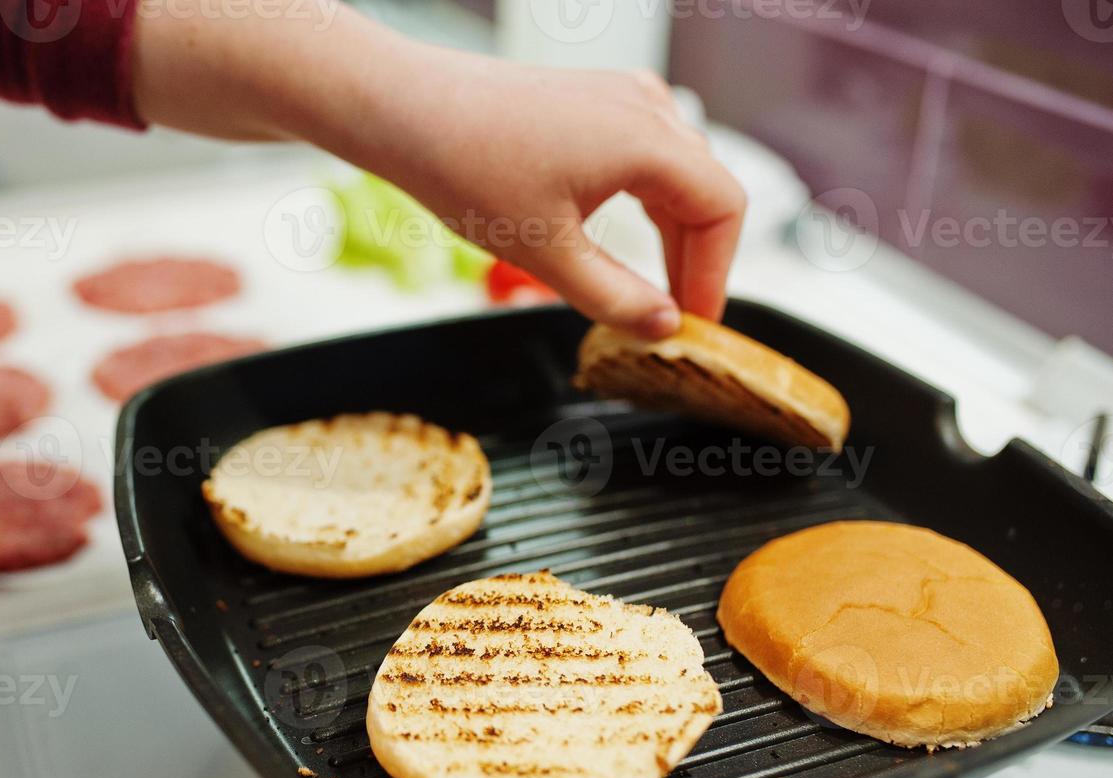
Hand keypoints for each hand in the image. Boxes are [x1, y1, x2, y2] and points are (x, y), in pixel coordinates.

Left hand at [133, 2, 744, 337]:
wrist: (405, 111)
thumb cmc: (465, 167)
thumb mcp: (546, 252)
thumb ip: (614, 297)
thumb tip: (663, 327)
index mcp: (648, 139)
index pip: (723, 210)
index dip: (717, 274)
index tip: (695, 324)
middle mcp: (646, 107)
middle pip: (707, 191)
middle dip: (696, 259)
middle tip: (673, 318)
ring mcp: (622, 97)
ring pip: (679, 173)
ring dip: (673, 232)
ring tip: (651, 288)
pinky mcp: (595, 101)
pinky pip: (649, 154)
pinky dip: (648, 201)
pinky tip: (624, 238)